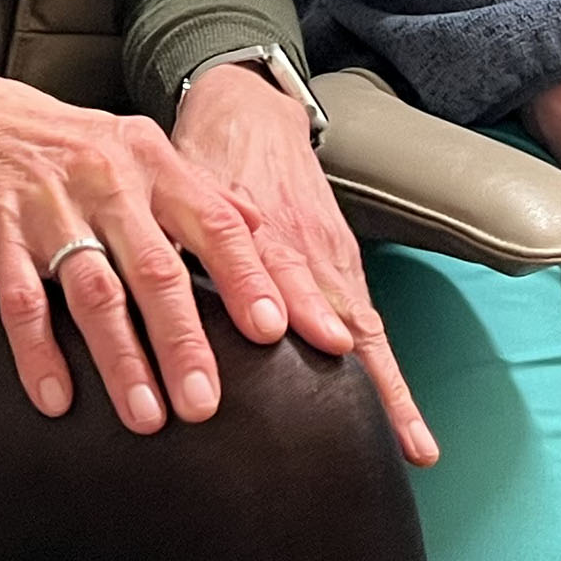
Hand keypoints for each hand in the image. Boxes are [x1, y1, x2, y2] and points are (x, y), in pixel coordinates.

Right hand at [0, 68, 285, 435]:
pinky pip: (20, 302)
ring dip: (121, 360)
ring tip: (146, 418)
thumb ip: (196, 189)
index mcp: (150, 163)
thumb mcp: (133, 147)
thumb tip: (259, 228)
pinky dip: (39, 354)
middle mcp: (107, 183)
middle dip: (183, 342)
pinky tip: (57, 400)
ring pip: (94, 294)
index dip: (244, 278)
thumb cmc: (60, 142)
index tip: (272, 330)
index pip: (212, 223)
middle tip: (205, 404)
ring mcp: (49, 209)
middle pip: (156, 271)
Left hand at [173, 64, 436, 465]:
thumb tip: (142, 283)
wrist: (249, 113)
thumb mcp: (183, 184)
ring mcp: (334, 263)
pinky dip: (386, 372)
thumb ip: (174, 232)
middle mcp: (310, 253)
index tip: (337, 348)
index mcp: (266, 230)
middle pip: (351, 323)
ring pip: (369, 333)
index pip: (294, 273)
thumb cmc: (205, 159)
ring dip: (393, 391)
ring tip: (418, 448)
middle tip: (404, 441)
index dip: (314, 308)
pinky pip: (369, 326)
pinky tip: (402, 422)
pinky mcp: (343, 267)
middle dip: (378, 384)